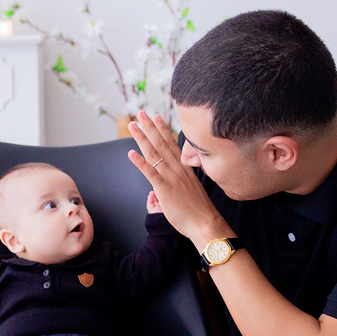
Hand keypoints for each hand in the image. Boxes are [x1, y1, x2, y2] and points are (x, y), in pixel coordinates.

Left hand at [126, 111, 227, 244]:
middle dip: (149, 127)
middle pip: (161, 143)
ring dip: (142, 138)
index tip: (156, 116)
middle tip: (140, 113)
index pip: (172, 143)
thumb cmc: (198, 209)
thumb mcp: (192, 187)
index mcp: (184, 167)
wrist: (205, 222)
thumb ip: (181, 178)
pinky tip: (130, 153)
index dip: (163, 129)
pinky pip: (151, 173)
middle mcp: (178, 168)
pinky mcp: (165, 188)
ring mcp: (171, 177)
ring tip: (133, 125)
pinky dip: (140, 162)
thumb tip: (174, 177)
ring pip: (154, 153)